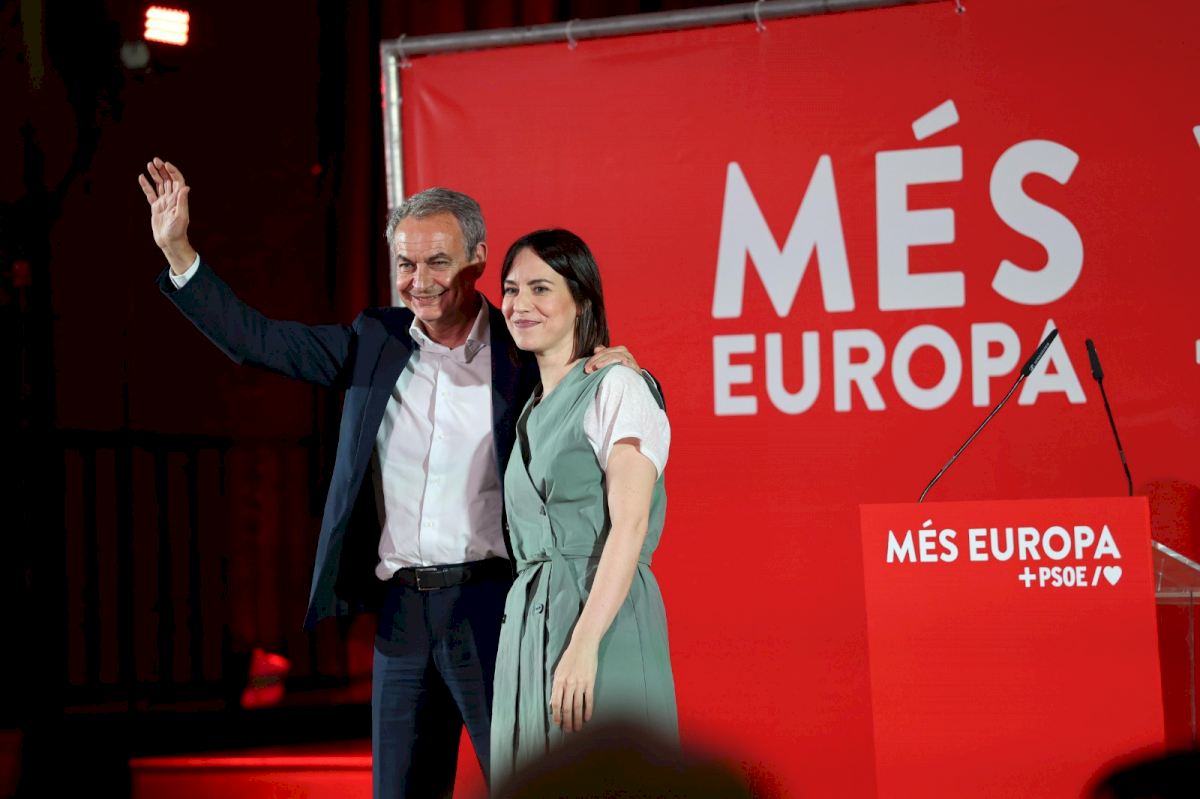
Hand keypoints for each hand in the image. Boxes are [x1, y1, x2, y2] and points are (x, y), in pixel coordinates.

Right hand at [137, 157, 195, 273]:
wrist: (170, 242)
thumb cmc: (177, 232)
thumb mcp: (181, 216)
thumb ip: (182, 201)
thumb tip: (186, 187)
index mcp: (179, 199)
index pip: (177, 181)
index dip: (173, 171)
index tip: (165, 164)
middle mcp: (172, 198)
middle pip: (168, 180)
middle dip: (162, 169)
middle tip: (155, 160)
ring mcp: (164, 202)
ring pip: (159, 185)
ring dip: (155, 174)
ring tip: (149, 165)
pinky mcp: (156, 207)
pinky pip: (150, 193)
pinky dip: (146, 185)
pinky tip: (142, 177)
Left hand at [550, 639, 597, 731]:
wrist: (584, 645)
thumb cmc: (570, 657)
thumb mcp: (558, 670)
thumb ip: (556, 686)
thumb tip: (554, 702)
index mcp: (558, 680)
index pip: (556, 703)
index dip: (557, 715)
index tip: (557, 724)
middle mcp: (568, 683)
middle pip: (567, 707)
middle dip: (567, 721)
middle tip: (568, 731)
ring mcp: (580, 683)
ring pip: (577, 706)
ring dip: (577, 719)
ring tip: (578, 728)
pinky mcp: (590, 682)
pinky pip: (588, 700)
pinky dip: (588, 710)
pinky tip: (587, 718)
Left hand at [583, 344, 639, 373]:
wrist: (634, 381)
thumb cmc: (620, 372)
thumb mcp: (609, 363)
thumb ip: (603, 355)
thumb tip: (596, 348)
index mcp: (618, 350)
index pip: (603, 352)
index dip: (593, 359)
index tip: (586, 368)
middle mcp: (624, 352)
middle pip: (608, 353)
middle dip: (596, 361)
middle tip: (588, 370)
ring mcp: (630, 358)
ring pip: (615, 357)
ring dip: (605, 362)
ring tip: (597, 367)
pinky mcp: (635, 366)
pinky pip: (628, 362)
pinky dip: (624, 361)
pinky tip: (619, 363)